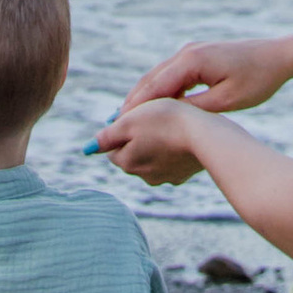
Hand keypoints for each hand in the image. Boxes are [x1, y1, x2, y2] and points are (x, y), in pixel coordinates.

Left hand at [92, 98, 206, 186]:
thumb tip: (88, 148)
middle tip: (153, 117)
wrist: (205, 134)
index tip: (137, 114)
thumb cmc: (165, 121)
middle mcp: (144, 176)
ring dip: (156, 143)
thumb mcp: (129, 122)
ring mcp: (165, 177)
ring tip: (169, 125)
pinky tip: (182, 136)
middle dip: (138, 137)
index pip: (113, 147)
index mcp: (127, 163)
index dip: (122, 127)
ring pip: (152, 156)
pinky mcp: (183, 174)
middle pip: (132, 153)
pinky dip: (173, 149)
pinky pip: (171, 159)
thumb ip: (106, 137)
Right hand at [117, 32, 292, 116]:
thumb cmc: (258, 80)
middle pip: (151, 80)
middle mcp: (188, 52)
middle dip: (132, 102)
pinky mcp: (198, 56)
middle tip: (114, 124)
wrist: (280, 56)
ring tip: (126, 119)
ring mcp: (192, 52)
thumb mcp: (227, 101)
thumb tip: (169, 119)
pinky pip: (171, 75)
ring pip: (159, 76)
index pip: (155, 86)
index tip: (119, 125)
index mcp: (193, 61)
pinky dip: (159, 90)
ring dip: (143, 96)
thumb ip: (196, 108)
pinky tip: (152, 108)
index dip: (136, 107)